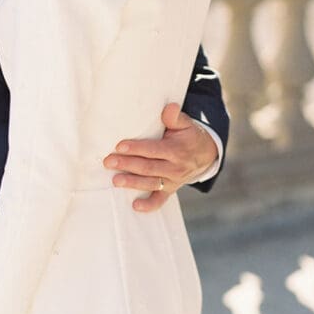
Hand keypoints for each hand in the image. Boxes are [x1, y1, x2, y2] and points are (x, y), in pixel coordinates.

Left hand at [104, 103, 218, 213]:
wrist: (205, 155)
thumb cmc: (188, 136)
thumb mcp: (186, 124)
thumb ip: (176, 117)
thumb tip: (170, 107)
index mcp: (176, 150)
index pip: (153, 150)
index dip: (137, 148)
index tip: (119, 146)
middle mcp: (174, 168)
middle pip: (148, 167)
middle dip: (127, 164)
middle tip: (108, 161)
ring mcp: (172, 181)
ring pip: (150, 183)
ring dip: (132, 183)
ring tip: (116, 181)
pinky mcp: (170, 190)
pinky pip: (160, 200)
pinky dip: (149, 205)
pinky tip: (135, 206)